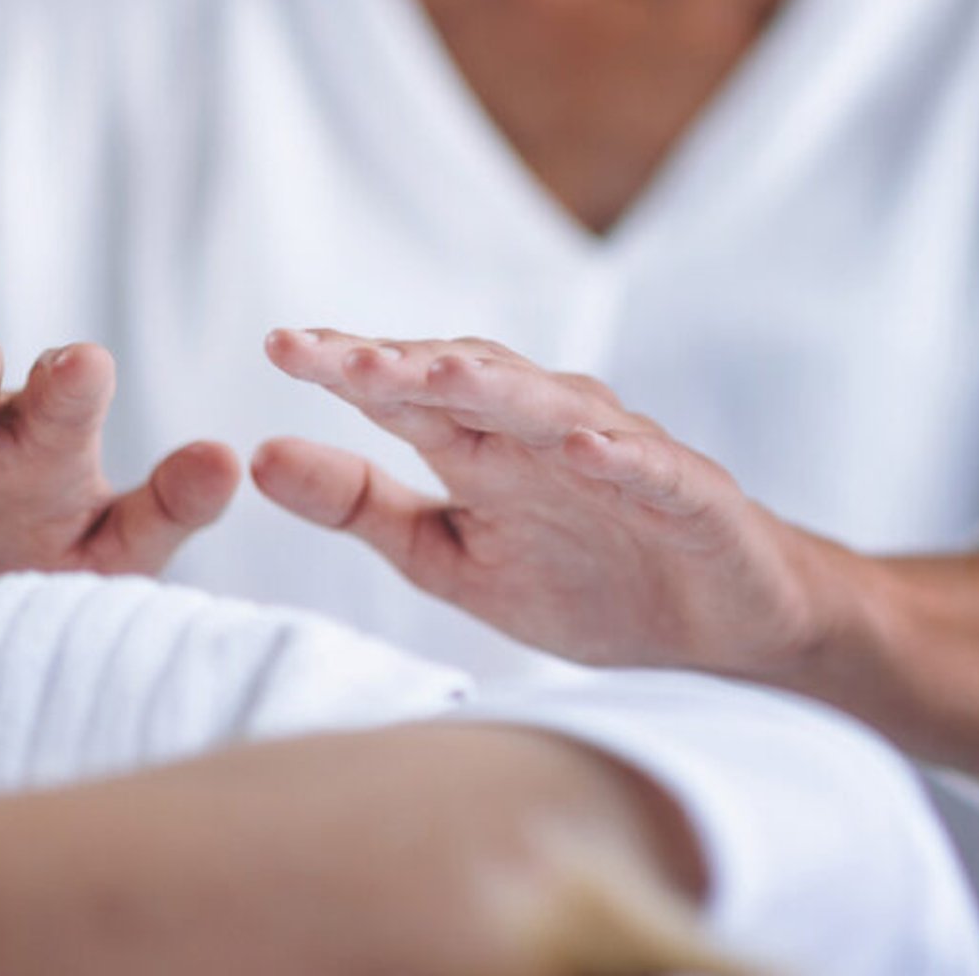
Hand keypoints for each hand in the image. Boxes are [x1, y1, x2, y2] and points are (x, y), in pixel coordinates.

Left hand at [252, 329, 829, 674]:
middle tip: (331, 353)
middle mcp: (544, 433)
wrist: (720, 630)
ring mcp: (621, 455)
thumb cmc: (585, 581)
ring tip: (433, 371)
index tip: (277, 348)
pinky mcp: (689, 494)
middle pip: (467, 381)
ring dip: (494, 386)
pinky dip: (617, 453)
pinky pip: (650, 467)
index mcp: (483, 446)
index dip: (346, 368)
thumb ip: (360, 508)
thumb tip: (258, 456)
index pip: (405, 392)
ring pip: (550, 407)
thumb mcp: (449, 556)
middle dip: (401, 363)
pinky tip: (580, 444)